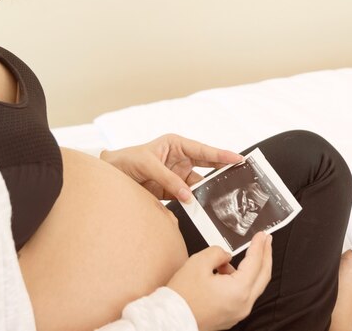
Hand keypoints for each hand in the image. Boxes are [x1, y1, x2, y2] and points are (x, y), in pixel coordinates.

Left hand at [100, 134, 241, 201]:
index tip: (238, 158)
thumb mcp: (147, 165)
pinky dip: (195, 202)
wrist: (110, 175)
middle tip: (240, 176)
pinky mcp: (172, 191)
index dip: (221, 155)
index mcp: (176, 145)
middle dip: (222, 171)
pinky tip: (204, 207)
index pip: (203, 150)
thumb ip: (168, 180)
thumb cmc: (126, 160)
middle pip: (206, 166)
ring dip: (207, 191)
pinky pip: (188, 197)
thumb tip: (188, 196)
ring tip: (222, 197)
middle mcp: (180, 159)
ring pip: (198, 184)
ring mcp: (177, 176)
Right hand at [167, 232, 272, 330]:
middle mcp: (243, 304)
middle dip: (266, 255)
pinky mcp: (231, 316)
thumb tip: (226, 255)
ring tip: (228, 259)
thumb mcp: (198, 263)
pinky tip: (224, 273)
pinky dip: (240, 280)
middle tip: (266, 241)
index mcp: (238, 290)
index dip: (259, 245)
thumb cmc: (182, 297)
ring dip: (250, 268)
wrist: (171, 320)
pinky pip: (243, 294)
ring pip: (254, 285)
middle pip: (263, 275)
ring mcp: (238, 312)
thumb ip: (217, 253)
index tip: (262, 235)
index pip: (255, 262)